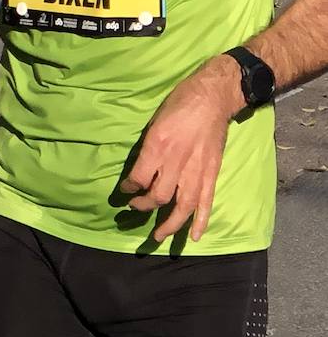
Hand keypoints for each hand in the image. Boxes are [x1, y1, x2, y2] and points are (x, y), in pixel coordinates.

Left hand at [117, 58, 241, 242]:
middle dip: (144, 206)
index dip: (129, 188)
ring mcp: (196, 170)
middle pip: (158, 195)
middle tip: (135, 209)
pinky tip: (193, 237)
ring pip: (182, 206)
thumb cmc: (179, 104)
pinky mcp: (212, 173)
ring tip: (158, 236)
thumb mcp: (154, 121)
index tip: (124, 190)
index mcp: (158, 146)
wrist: (212, 99)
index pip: (139, 177)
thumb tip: (141, 167)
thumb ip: (149, 147)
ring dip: (169, 224)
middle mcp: (176, 162)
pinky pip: (206, 202)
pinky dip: (201, 221)